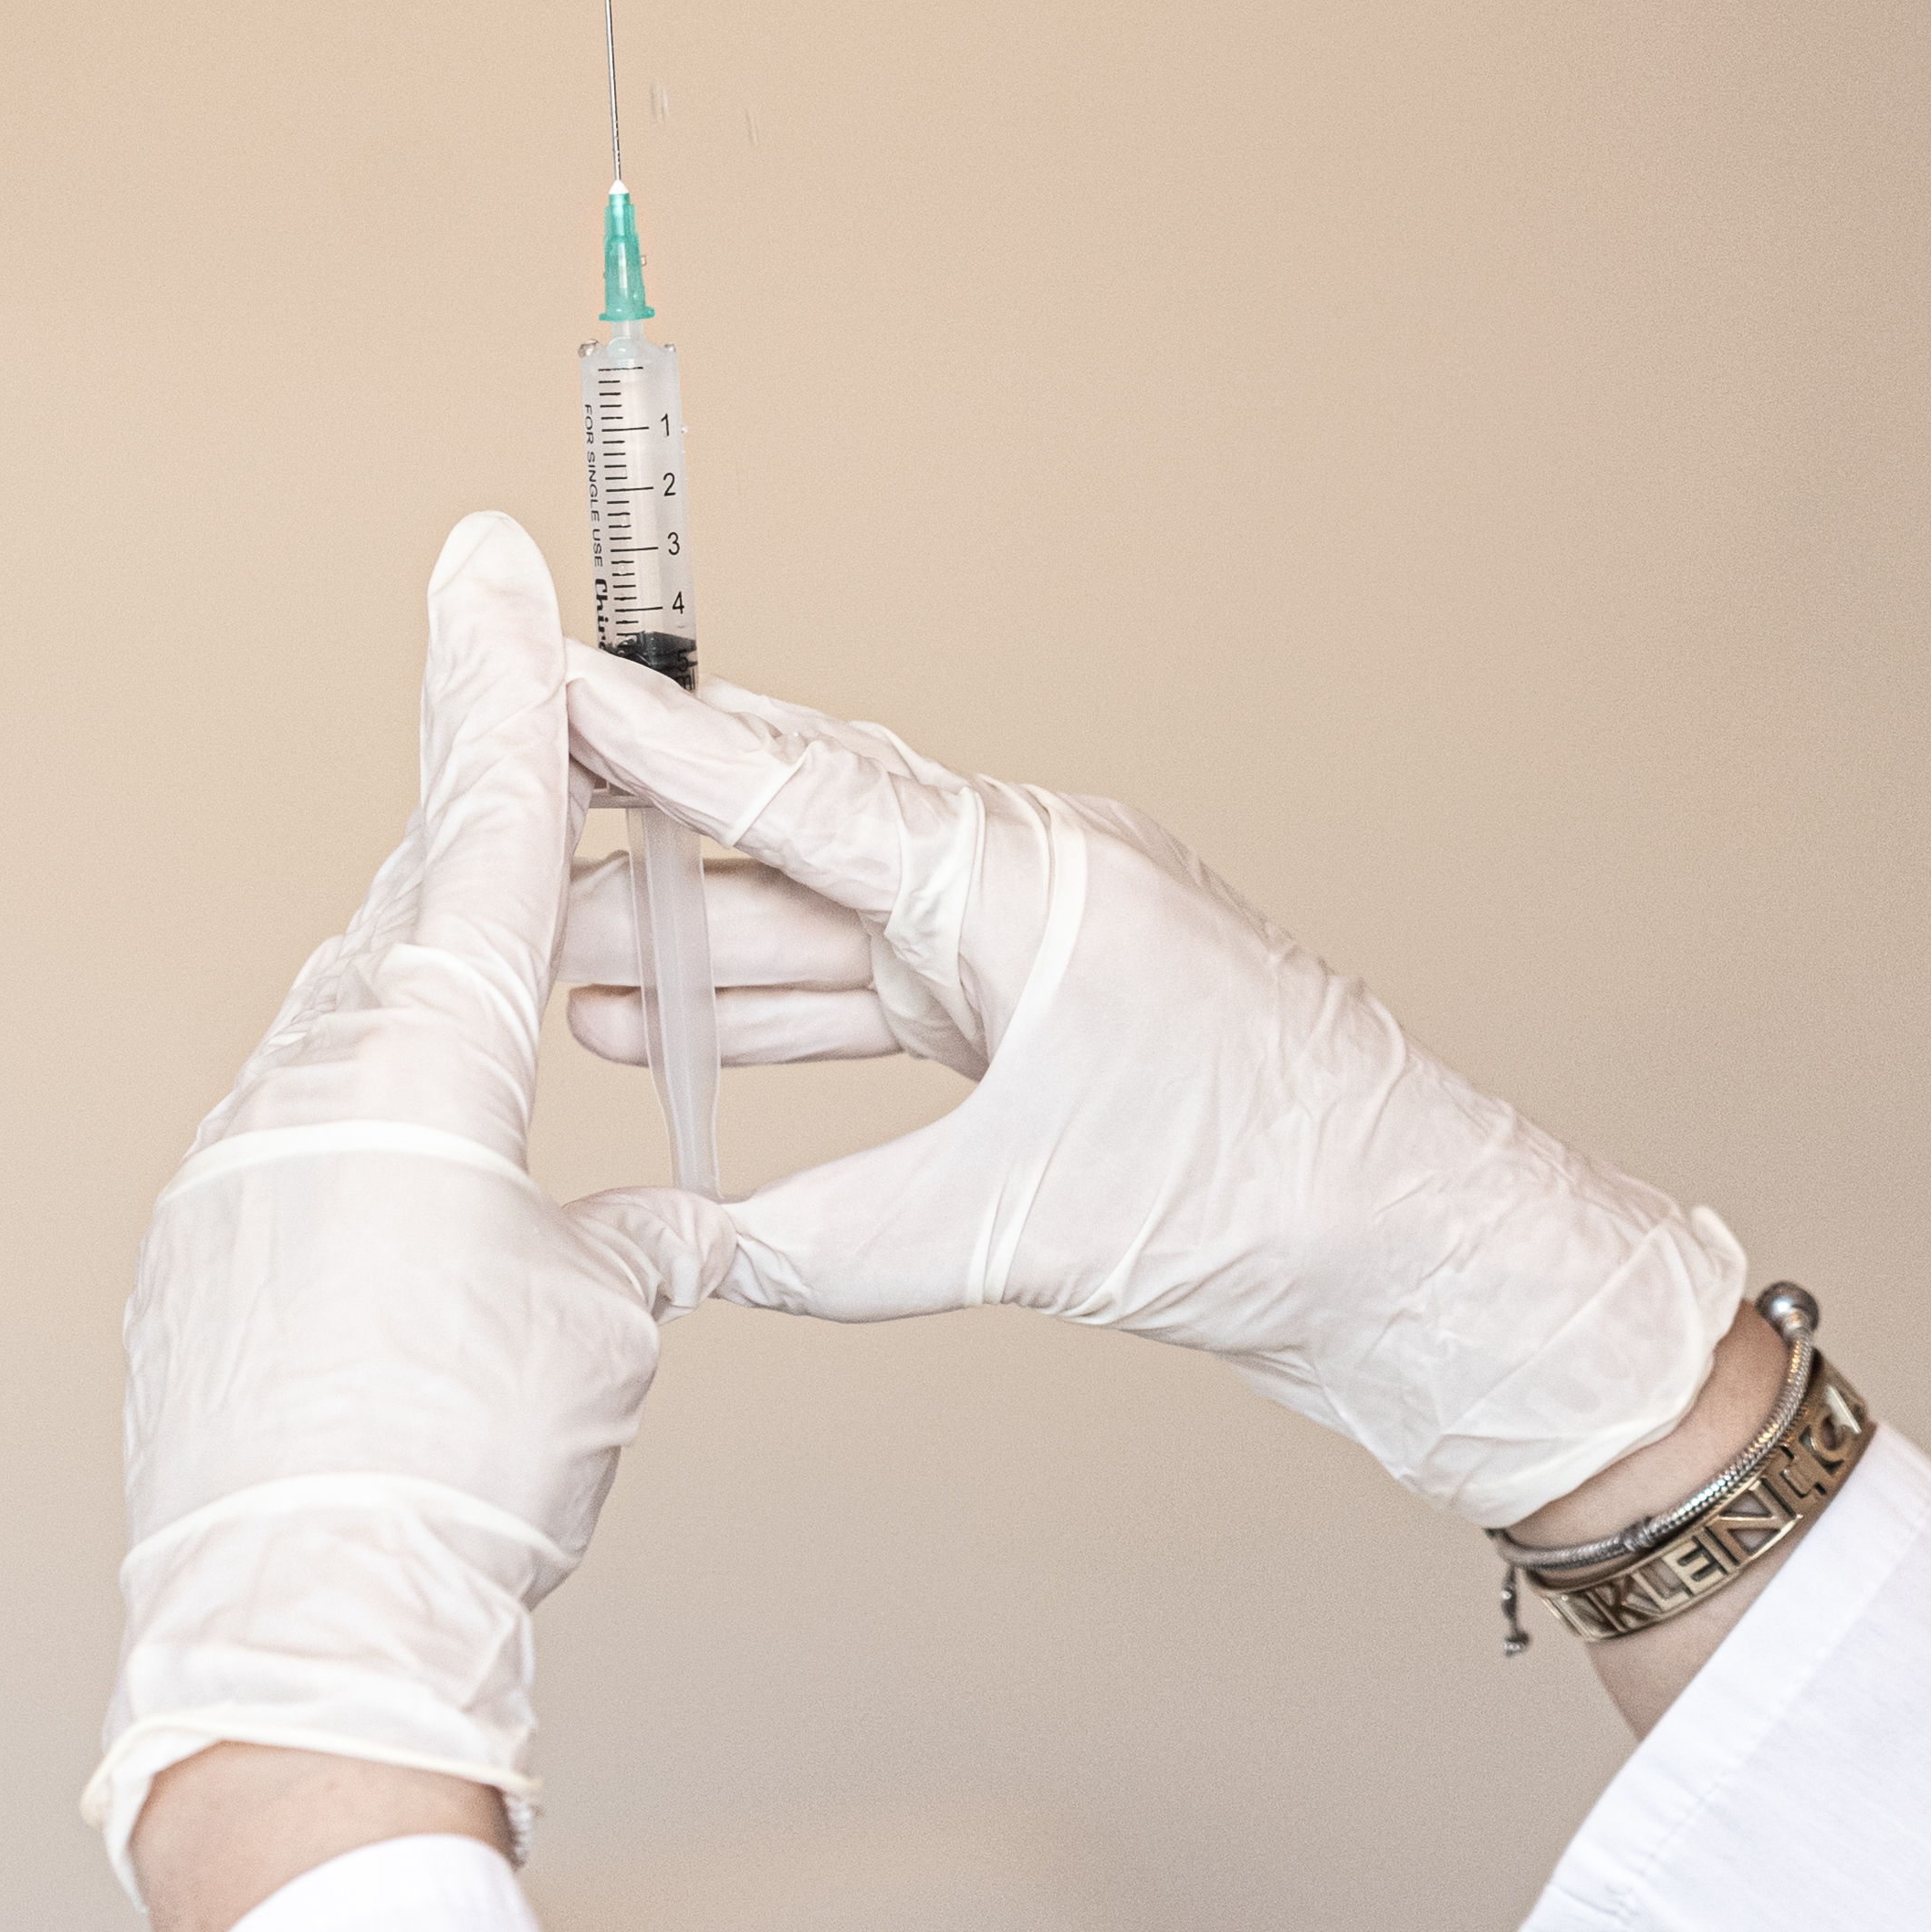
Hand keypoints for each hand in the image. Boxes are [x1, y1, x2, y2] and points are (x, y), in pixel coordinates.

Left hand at [84, 518, 727, 1887]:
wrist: (305, 1632)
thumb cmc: (474, 1466)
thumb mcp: (606, 1327)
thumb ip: (639, 1235)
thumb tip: (657, 1224)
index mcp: (423, 1062)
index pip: (479, 829)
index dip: (499, 688)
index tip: (484, 559)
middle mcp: (310, 1082)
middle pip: (410, 915)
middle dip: (481, 836)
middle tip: (540, 749)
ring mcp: (235, 1164)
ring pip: (351, 1028)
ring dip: (432, 1000)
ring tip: (514, 1007)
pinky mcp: (198, 1251)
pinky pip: (299, 1130)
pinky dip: (371, 1116)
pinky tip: (416, 1172)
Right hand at [562, 656, 1740, 1526]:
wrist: (1432, 1258)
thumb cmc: (1272, 1207)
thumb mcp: (1015, 1228)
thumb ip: (826, 1241)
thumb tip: (675, 1261)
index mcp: (1026, 880)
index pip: (796, 792)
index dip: (652, 741)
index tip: (539, 669)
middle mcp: (1031, 882)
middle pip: (799, 834)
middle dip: (645, 829)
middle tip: (498, 802)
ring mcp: (1041, 946)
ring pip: (829, 920)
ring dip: (694, 941)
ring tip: (545, 946)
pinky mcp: (1050, 1017)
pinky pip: (879, 985)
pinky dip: (775, 1007)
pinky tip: (671, 1024)